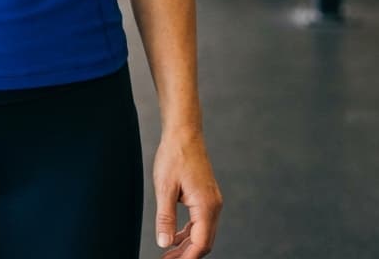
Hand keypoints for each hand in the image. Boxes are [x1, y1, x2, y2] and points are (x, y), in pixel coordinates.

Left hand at [153, 129, 221, 257]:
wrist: (184, 132)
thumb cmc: (174, 156)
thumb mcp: (165, 188)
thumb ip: (166, 218)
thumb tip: (164, 243)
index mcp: (206, 206)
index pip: (200, 243)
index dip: (186, 258)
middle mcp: (213, 206)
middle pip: (203, 241)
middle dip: (186, 255)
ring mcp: (212, 201)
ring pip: (202, 232)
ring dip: (187, 245)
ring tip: (169, 254)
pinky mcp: (206, 196)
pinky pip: (200, 221)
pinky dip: (189, 232)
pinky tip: (176, 237)